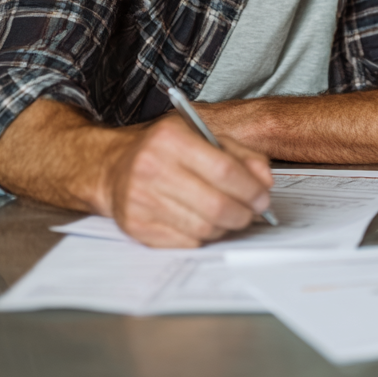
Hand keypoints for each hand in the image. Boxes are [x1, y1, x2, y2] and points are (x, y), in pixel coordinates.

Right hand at [100, 114, 274, 247]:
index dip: (251, 188)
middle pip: (215, 204)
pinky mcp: (135, 226)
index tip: (263, 197)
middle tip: (253, 212)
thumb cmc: (164, 149)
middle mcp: (152, 168)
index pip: (224, 170)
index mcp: (172, 139)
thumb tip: (265, 181)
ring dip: (226, 227)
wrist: (112, 167)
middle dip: (244, 213)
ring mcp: (141, 200)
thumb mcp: (202, 135)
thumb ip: (240, 154)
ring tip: (232, 217)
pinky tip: (207, 224)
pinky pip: (185, 241)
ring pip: (203, 227)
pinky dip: (204, 236)